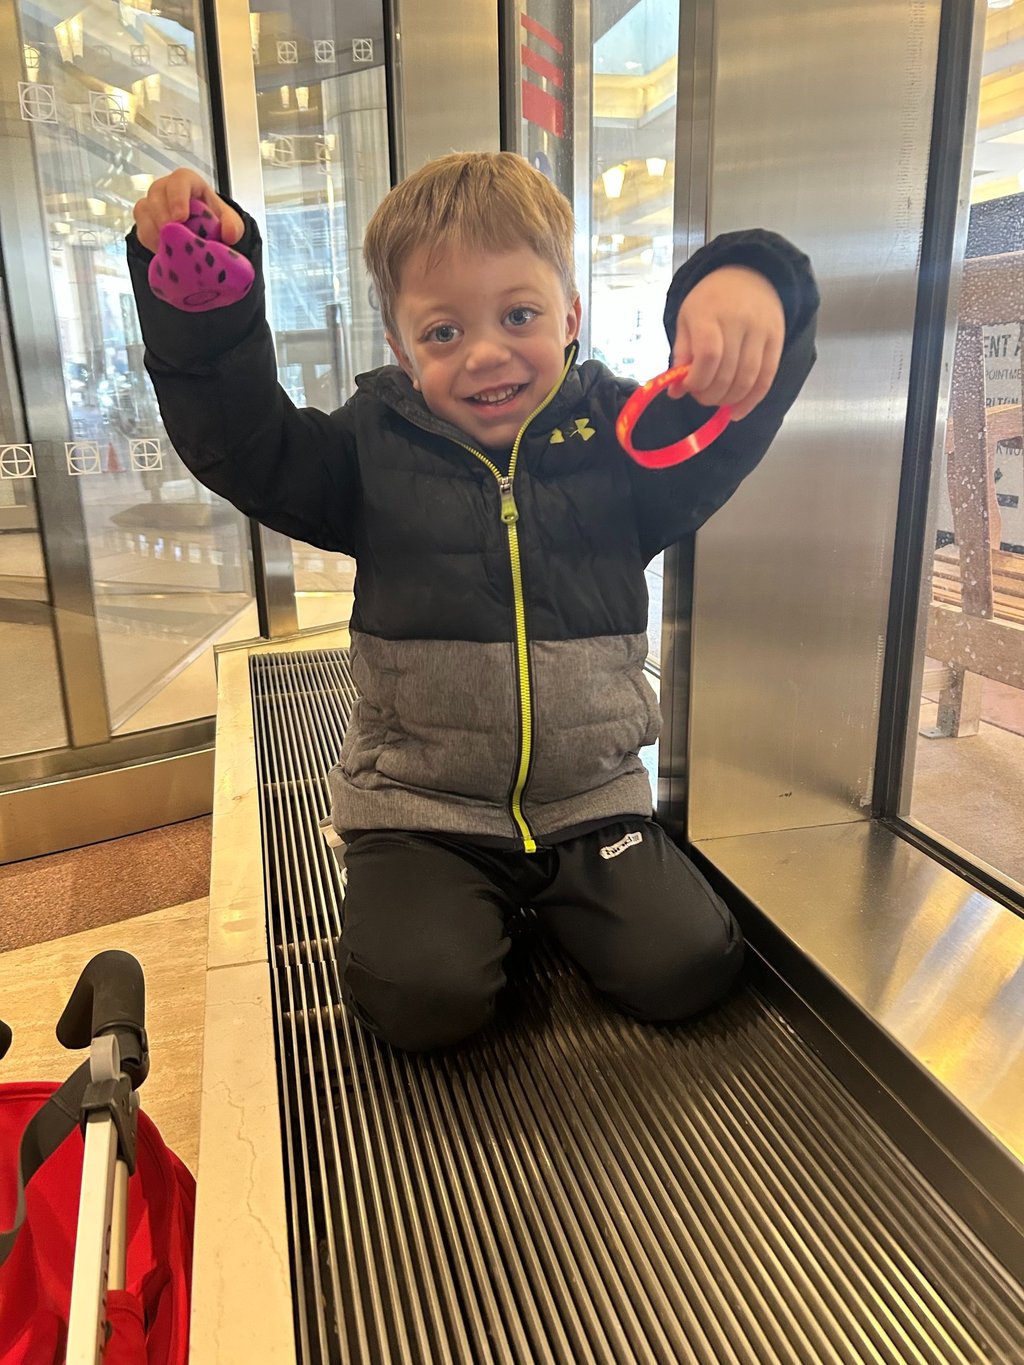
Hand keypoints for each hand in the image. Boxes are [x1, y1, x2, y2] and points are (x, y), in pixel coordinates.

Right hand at [132, 169, 243, 253]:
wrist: (200, 232)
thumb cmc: (211, 219)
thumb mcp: (228, 221)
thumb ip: (233, 225)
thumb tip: (229, 235)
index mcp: (187, 182)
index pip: (179, 181)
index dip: (178, 197)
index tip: (180, 217)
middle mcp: (165, 188)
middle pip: (157, 195)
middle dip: (163, 217)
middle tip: (173, 237)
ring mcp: (151, 203)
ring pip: (144, 211)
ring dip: (155, 232)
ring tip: (169, 248)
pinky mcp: (144, 221)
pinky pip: (141, 229)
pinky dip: (151, 243)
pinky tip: (163, 253)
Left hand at [669, 265, 784, 419]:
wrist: (750, 274)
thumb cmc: (712, 300)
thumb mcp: (687, 318)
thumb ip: (682, 353)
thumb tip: (675, 391)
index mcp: (710, 313)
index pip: (707, 356)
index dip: (696, 380)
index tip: (687, 387)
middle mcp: (738, 322)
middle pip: (727, 372)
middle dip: (710, 394)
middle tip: (701, 397)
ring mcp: (761, 332)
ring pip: (747, 379)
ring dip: (729, 400)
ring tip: (717, 401)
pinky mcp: (776, 341)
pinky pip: (767, 378)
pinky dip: (752, 400)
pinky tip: (738, 411)